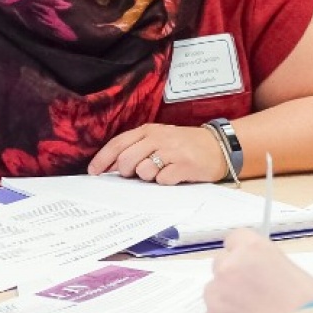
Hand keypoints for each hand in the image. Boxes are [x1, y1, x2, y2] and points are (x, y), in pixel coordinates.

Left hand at [88, 122, 226, 183]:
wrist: (219, 147)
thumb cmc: (185, 145)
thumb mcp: (159, 139)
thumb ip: (137, 149)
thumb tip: (112, 166)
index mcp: (148, 131)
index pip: (118, 144)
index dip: (103, 159)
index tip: (93, 172)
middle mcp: (158, 138)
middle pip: (127, 160)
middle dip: (127, 172)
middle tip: (139, 174)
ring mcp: (171, 151)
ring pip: (143, 171)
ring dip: (148, 177)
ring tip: (161, 172)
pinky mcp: (184, 165)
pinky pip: (162, 180)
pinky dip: (165, 182)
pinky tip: (174, 176)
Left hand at [203, 228, 312, 312]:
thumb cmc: (308, 310)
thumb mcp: (295, 272)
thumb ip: (268, 265)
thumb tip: (260, 271)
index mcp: (252, 249)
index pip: (235, 239)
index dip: (242, 253)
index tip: (247, 264)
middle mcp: (230, 267)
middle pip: (221, 264)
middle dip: (233, 276)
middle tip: (251, 295)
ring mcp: (218, 294)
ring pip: (214, 291)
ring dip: (226, 299)